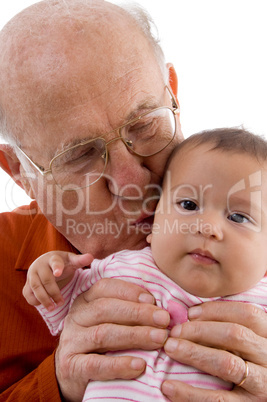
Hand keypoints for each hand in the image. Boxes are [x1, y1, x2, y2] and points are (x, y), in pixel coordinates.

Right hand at [23, 251, 92, 310]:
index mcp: (53, 258)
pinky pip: (27, 293)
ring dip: (43, 299)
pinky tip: (44, 305)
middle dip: (53, 292)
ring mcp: (32, 274)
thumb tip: (91, 257)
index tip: (58, 273)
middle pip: (45, 279)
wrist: (47, 263)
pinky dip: (34, 300)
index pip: (55, 262)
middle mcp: (40, 265)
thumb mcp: (72, 260)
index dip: (57, 267)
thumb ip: (80, 260)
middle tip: (61, 303)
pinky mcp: (27, 283)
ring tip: (52, 308)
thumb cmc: (63, 263)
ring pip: (34, 287)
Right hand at [55, 278, 169, 400]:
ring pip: (103, 334)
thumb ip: (129, 312)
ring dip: (134, 335)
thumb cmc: (101, 343)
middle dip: (138, 312)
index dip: (130, 291)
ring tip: (159, 339)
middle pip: (105, 308)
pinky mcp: (71, 366)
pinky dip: (119, 365)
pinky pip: (95, 364)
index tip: (153, 299)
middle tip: (164, 319)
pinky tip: (140, 365)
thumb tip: (161, 309)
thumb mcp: (111, 321)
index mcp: (85, 300)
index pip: (105, 287)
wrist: (75, 374)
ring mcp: (71, 341)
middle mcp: (76, 317)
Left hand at [162, 301, 266, 400]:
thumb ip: (229, 328)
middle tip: (174, 332)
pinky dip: (189, 393)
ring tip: (170, 349)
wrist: (260, 394)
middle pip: (235, 335)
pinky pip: (218, 400)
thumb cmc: (248, 363)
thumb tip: (191, 315)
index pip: (247, 314)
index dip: (216, 310)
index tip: (190, 313)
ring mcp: (263, 384)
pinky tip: (168, 387)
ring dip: (193, 353)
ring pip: (227, 363)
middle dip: (200, 330)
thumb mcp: (249, 344)